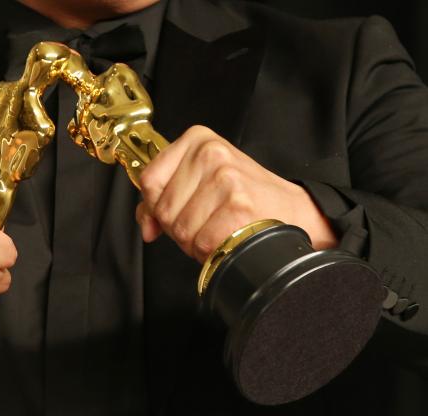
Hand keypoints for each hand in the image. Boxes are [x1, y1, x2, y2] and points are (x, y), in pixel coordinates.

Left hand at [136, 126, 337, 262]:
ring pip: (181, 229)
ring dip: (195, 243)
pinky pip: (203, 242)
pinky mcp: (239, 205)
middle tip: (204, 225)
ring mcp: (225, 178)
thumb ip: (163, 198)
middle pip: (164, 209)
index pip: (149, 180)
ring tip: (217, 231)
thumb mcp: (201, 182)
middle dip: (178, 229)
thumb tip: (146, 226)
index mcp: (197, 140)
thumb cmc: (245, 196)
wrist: (294, 209)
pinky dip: (212, 252)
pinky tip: (227, 239)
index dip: (155, 207)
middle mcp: (210, 153)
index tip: (174, 212)